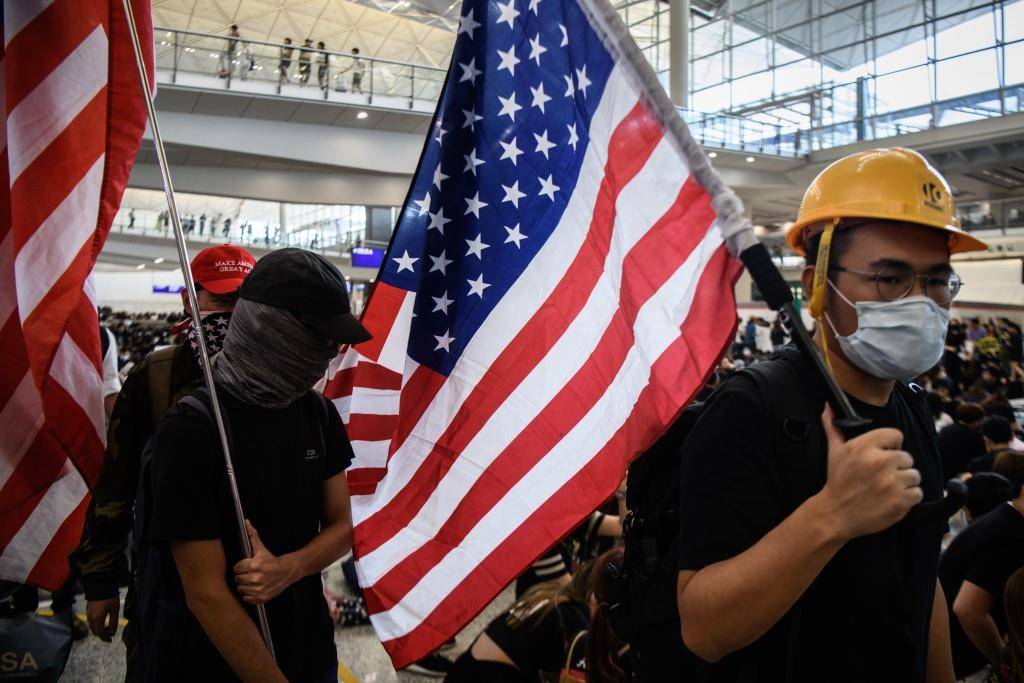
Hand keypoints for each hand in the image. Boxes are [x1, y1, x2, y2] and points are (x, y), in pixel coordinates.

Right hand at [86, 597, 119, 641]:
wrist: (100, 584)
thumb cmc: (109, 597)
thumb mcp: (115, 609)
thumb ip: (113, 622)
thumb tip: (112, 632)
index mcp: (97, 619)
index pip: (100, 633)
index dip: (106, 638)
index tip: (111, 640)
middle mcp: (91, 618)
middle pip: (95, 631)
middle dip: (102, 634)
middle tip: (110, 634)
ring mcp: (88, 613)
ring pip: (92, 626)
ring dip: (99, 629)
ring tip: (107, 626)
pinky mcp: (88, 609)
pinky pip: (91, 620)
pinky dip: (96, 623)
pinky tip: (103, 619)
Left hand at [233, 520, 297, 604]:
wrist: (288, 571)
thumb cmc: (272, 560)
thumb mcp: (261, 548)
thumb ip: (252, 535)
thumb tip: (246, 522)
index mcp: (254, 565)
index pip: (236, 568)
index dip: (240, 566)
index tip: (246, 566)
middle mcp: (256, 578)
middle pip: (237, 579)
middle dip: (242, 575)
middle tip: (250, 573)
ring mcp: (259, 589)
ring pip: (241, 589)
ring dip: (245, 585)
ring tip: (253, 580)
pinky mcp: (261, 597)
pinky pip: (247, 598)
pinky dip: (249, 595)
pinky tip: (255, 588)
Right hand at [814, 404, 922, 540]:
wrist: (835, 514)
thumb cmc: (837, 481)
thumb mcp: (834, 451)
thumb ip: (833, 427)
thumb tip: (828, 406)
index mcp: (865, 447)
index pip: (896, 435)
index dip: (891, 446)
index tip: (882, 455)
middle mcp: (880, 462)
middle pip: (907, 457)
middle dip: (897, 466)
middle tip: (882, 475)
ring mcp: (892, 483)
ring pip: (914, 475)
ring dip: (905, 482)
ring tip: (888, 487)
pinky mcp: (901, 502)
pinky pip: (918, 493)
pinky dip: (909, 497)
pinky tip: (893, 498)